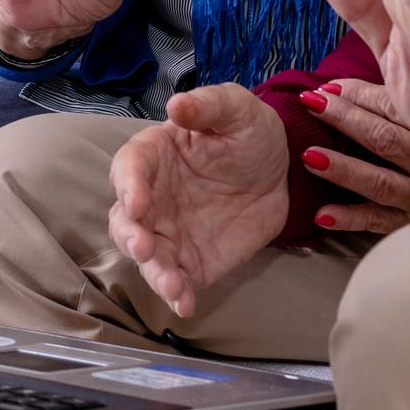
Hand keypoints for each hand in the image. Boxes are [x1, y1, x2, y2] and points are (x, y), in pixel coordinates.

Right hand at [107, 84, 290, 318]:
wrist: (285, 171)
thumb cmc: (250, 132)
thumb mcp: (236, 108)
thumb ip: (207, 106)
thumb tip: (176, 105)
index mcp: (155, 155)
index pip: (129, 168)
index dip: (128, 184)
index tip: (137, 201)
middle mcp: (153, 197)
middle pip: (125, 220)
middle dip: (130, 236)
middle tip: (145, 247)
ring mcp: (170, 233)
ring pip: (146, 257)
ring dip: (153, 272)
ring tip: (171, 284)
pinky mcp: (192, 261)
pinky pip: (177, 281)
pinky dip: (177, 295)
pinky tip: (185, 304)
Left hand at [296, 77, 409, 233]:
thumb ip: (392, 99)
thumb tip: (340, 83)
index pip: (397, 110)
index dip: (358, 96)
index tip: (325, 88)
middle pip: (388, 141)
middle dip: (347, 120)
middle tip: (312, 104)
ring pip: (382, 183)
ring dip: (344, 169)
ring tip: (310, 156)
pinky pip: (379, 222)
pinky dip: (349, 219)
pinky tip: (322, 214)